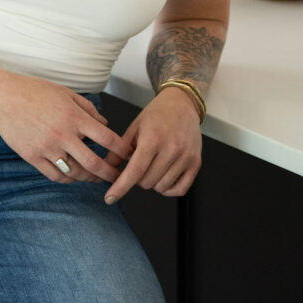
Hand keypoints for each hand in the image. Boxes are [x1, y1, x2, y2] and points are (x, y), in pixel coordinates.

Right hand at [0, 72, 133, 184]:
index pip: (107, 139)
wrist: (3, 96)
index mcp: (74, 116)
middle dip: (111, 173)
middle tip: (119, 177)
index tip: (130, 156)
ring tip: (97, 178)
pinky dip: (68, 179)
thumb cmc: (36, 91)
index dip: (122, 150)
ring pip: (75, 173)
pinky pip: (56, 175)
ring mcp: (47, 147)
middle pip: (94, 163)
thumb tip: (105, 123)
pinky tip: (74, 176)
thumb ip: (87, 109)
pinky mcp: (33, 157)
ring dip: (90, 178)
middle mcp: (63, 134)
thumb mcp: (66, 93)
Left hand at [102, 87, 201, 203]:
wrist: (182, 103)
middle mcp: (171, 148)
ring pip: (161, 187)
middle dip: (137, 178)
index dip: (120, 187)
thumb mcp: (135, 126)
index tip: (110, 198)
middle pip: (147, 182)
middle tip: (139, 164)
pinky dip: (169, 189)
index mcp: (153, 138)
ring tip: (152, 165)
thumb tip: (105, 167)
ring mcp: (185, 157)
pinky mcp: (196, 163)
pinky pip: (180, 189)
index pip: (135, 171)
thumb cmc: (157, 113)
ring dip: (152, 182)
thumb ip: (120, 148)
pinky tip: (164, 176)